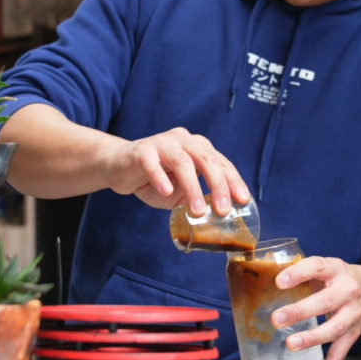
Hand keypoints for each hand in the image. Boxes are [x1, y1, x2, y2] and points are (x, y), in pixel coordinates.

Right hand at [102, 127, 250, 215]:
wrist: (118, 166)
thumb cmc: (154, 179)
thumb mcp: (181, 190)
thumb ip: (198, 197)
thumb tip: (220, 219)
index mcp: (198, 148)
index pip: (221, 163)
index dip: (234, 181)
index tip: (243, 200)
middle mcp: (183, 141)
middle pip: (206, 160)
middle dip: (218, 185)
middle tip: (222, 210)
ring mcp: (162, 143)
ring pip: (182, 162)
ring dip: (192, 187)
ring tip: (197, 210)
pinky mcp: (141, 151)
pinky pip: (151, 163)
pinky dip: (160, 177)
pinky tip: (166, 192)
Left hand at [269, 256, 360, 359]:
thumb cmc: (337, 278)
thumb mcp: (323, 267)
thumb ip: (299, 271)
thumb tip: (262, 273)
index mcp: (335, 269)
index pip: (317, 267)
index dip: (298, 273)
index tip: (279, 282)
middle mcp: (348, 291)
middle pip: (325, 302)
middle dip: (300, 312)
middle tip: (277, 319)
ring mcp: (353, 314)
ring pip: (334, 329)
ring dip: (312, 339)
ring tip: (291, 344)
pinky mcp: (354, 334)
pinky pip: (341, 353)